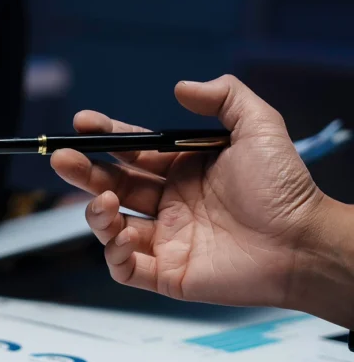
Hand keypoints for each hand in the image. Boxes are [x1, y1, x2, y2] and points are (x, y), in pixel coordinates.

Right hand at [52, 75, 334, 309]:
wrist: (300, 243)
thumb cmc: (283, 188)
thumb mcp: (258, 127)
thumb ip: (224, 97)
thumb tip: (181, 87)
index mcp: (184, 170)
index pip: (134, 151)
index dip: (107, 137)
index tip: (83, 123)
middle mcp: (170, 204)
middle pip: (113, 185)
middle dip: (84, 171)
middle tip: (62, 158)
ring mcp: (166, 240)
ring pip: (111, 226)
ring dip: (96, 213)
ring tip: (103, 201)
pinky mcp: (166, 274)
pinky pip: (125, 268)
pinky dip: (113, 255)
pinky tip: (121, 236)